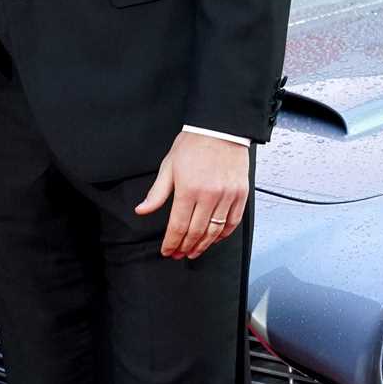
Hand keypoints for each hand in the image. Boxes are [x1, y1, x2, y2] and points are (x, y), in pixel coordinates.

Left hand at [135, 131, 247, 258]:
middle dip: (185, 247)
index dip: (171, 243)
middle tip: (179, 254)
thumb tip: (142, 210)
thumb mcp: (168, 166)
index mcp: (188, 190)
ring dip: (203, 245)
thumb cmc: (193, 144)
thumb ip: (157, 193)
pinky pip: (232, 222)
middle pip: (196, 232)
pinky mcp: (240, 194)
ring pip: (215, 231)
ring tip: (194, 252)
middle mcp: (209, 196)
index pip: (178, 226)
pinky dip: (223, 234)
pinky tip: (214, 239)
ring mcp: (227, 196)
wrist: (220, 129)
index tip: (167, 251)